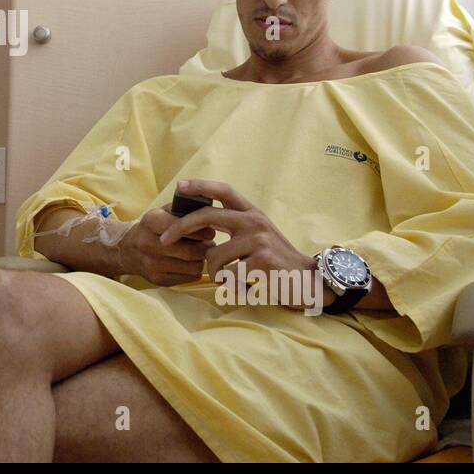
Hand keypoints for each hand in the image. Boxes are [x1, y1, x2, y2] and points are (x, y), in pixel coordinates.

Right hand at [116, 201, 217, 286]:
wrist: (127, 250)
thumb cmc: (152, 228)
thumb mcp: (161, 212)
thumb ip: (182, 208)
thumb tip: (208, 211)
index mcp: (150, 222)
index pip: (181, 228)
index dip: (200, 231)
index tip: (210, 231)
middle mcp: (148, 244)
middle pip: (190, 251)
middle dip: (206, 247)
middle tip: (210, 243)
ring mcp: (152, 265)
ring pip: (193, 267)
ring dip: (202, 260)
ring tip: (201, 252)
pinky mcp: (158, 280)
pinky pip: (189, 278)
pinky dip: (195, 270)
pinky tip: (191, 262)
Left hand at [161, 179, 319, 309]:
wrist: (309, 281)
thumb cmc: (277, 260)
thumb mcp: (259, 234)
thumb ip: (234, 226)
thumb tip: (196, 222)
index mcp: (252, 213)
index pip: (224, 191)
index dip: (201, 186)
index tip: (180, 186)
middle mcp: (254, 222)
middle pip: (206, 217)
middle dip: (179, 228)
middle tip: (164, 240)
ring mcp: (258, 241)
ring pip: (212, 257)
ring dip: (215, 274)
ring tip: (234, 278)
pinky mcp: (260, 262)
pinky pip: (227, 276)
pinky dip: (231, 287)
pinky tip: (247, 286)